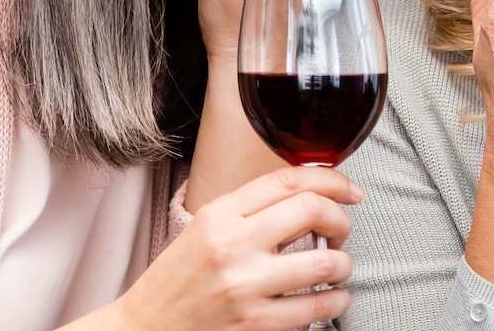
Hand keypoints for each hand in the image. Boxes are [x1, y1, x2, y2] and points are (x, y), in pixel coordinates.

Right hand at [111, 166, 362, 330]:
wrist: (143, 330)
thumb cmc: (179, 280)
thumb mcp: (206, 229)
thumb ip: (252, 209)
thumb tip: (311, 192)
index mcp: (220, 214)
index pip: (289, 180)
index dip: (331, 179)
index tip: (350, 189)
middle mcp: (232, 244)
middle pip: (312, 209)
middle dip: (341, 219)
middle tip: (340, 231)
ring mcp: (244, 286)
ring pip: (324, 262)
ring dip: (343, 264)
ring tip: (337, 267)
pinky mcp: (254, 325)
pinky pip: (316, 307)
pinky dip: (336, 300)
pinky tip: (331, 298)